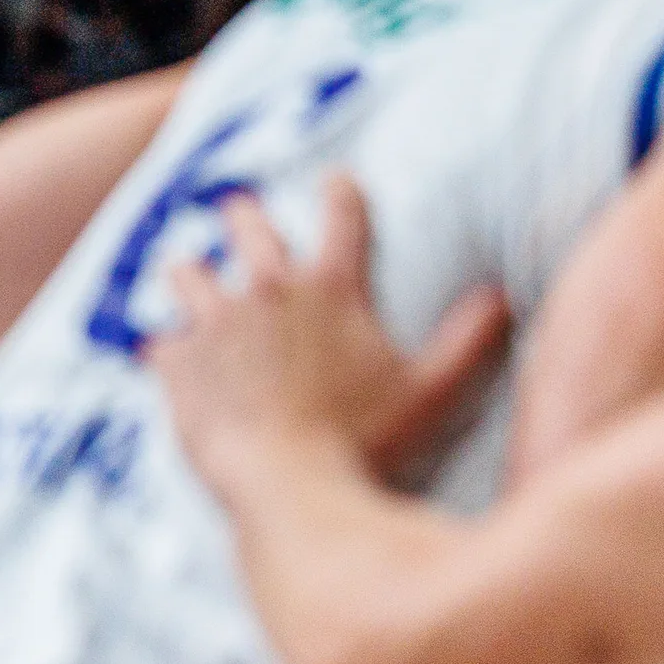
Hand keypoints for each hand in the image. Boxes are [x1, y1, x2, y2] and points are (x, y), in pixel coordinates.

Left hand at [147, 176, 511, 492]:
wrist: (284, 484)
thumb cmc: (363, 443)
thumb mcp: (432, 391)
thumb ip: (471, 340)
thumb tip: (505, 295)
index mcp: (330, 288)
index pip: (342, 215)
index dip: (340, 192)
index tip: (335, 180)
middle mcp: (267, 290)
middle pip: (247, 226)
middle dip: (244, 215)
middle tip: (239, 210)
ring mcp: (214, 321)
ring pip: (187, 271)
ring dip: (189, 272)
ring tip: (186, 272)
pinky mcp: (176, 361)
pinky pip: (158, 341)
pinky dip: (166, 347)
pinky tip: (164, 354)